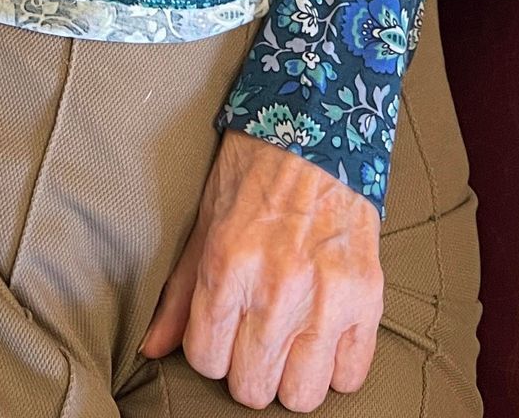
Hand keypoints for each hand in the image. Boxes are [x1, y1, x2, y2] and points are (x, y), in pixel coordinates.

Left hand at [140, 129, 384, 410]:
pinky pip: (350, 376)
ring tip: (291, 341)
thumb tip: (151, 348)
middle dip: (248, 368)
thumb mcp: (205, 220)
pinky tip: (324, 334)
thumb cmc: (254, 171)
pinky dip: (336, 365)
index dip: (211, 350)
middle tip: (255, 335)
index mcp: (227, 266)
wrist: (318, 127)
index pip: (207, 360)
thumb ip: (180, 292)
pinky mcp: (368, 296)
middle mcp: (276, 289)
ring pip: (301, 395)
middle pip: (253, 388)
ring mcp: (326, 297)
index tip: (222, 330)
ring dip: (292, 375)